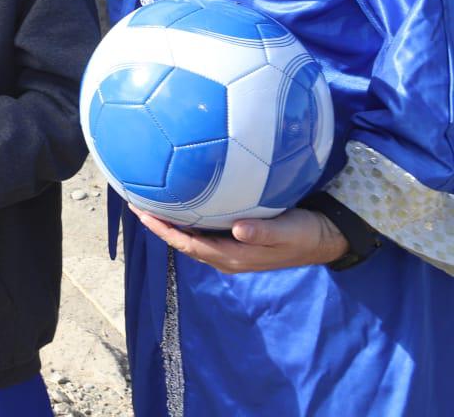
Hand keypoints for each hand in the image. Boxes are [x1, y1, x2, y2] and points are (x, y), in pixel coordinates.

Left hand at [132, 206, 348, 272]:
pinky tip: (180, 206)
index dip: (163, 230)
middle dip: (159, 225)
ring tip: (150, 203)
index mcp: (233, 257)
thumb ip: (261, 232)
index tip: (142, 213)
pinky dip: (187, 221)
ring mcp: (231, 250)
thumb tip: (236, 229)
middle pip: (183, 242)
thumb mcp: (286, 231)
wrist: (324, 238)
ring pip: (192, 238)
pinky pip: (203, 233)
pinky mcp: (237, 241)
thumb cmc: (304, 234)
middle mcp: (226, 257)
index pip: (188, 244)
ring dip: (170, 224)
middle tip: (136, 203)